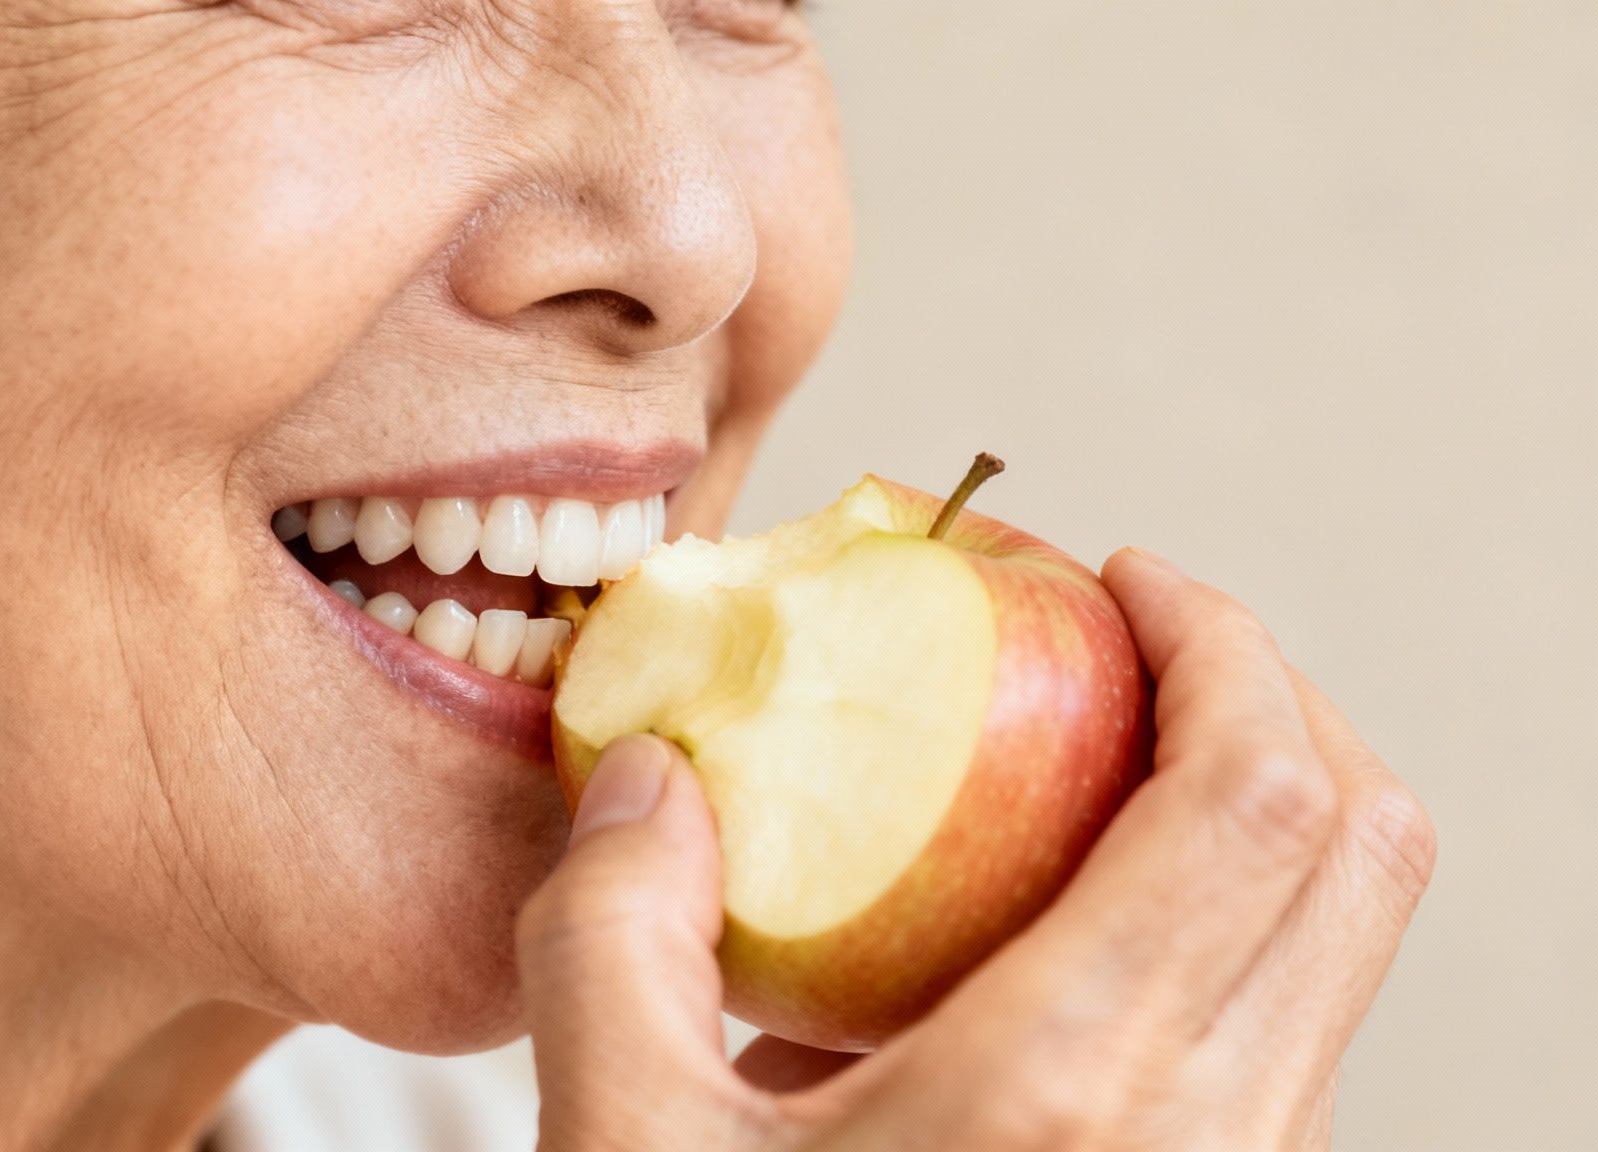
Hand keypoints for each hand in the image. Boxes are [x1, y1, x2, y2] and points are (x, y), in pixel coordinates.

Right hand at [518, 547, 1434, 1149]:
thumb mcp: (622, 1149)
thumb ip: (609, 932)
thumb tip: (645, 776)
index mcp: (1072, 1098)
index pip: (1256, 798)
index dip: (1218, 640)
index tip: (1114, 576)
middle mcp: (1210, 1142)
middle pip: (1360, 847)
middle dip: (1265, 693)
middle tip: (1125, 639)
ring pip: (1342, 945)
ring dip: (1253, 807)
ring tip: (1087, 764)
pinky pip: (1286, 1028)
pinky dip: (1217, 922)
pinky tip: (1051, 934)